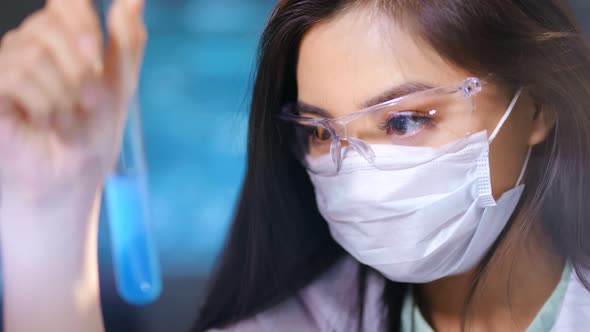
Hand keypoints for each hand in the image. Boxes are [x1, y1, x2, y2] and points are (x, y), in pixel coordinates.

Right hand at [0, 0, 146, 207]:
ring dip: (63, 96)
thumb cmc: (91, 134)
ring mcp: (6, 67)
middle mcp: (28, 46)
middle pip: (51, 27)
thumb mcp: (120, 85)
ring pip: (35, 54)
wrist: (70, 177)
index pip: (66, 3)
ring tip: (64, 120)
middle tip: (85, 103)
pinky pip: (16, 76)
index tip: (95, 55)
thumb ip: (126, 41)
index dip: (81, 21)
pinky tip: (45, 124)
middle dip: (80, 72)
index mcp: (61, 41)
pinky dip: (43, 105)